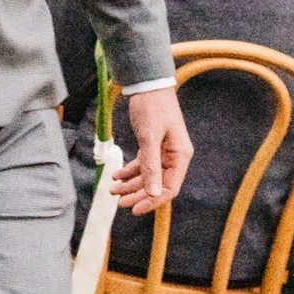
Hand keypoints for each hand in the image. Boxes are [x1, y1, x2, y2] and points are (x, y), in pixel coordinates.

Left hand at [112, 86, 192, 214]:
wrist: (147, 84)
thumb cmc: (152, 107)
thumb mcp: (149, 138)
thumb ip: (151, 166)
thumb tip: (154, 193)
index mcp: (180, 156)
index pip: (169, 188)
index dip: (152, 200)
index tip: (134, 209)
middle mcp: (174, 156)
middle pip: (157, 184)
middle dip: (138, 194)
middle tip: (119, 202)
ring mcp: (164, 151)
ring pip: (148, 175)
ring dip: (131, 184)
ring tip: (113, 190)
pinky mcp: (153, 145)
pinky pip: (142, 164)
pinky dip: (129, 170)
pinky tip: (117, 176)